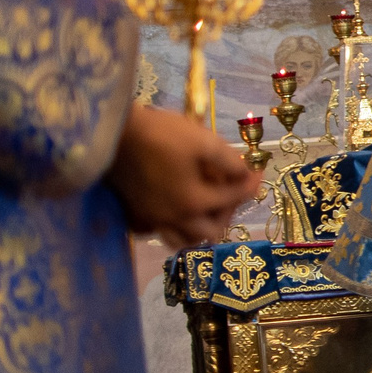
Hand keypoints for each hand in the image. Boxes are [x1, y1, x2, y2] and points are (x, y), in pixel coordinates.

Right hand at [106, 105, 257, 246]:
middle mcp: (175, 219)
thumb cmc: (160, 134)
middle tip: (231, 191)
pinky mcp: (135, 215)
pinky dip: (172, 228)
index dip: (250, 185)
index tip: (258, 173)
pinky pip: (159, 233)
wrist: (113, 132)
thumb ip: (228, 160)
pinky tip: (175, 212)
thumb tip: (245, 172)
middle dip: (228, 212)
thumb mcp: (202, 140)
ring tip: (206, 208)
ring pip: (184, 240)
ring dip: (200, 228)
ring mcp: (153, 220)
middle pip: (211, 231)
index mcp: (194, 202)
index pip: (232, 198)